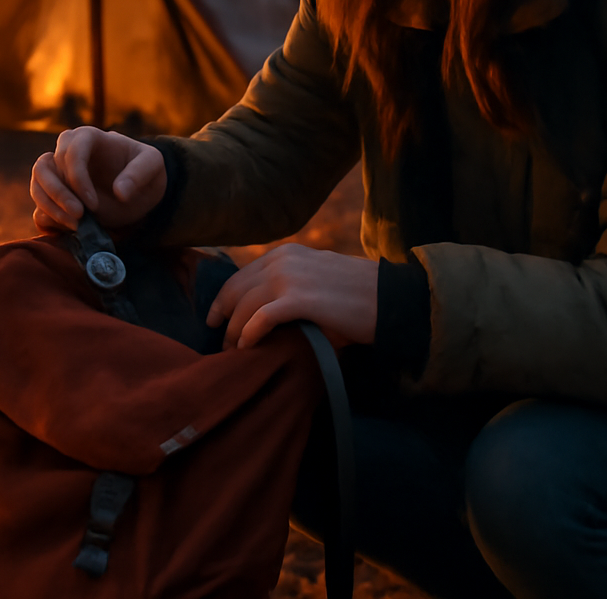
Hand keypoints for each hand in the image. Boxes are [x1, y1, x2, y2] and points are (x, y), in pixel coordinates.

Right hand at [30, 128, 166, 232]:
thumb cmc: (145, 171)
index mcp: (88, 137)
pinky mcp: (55, 199)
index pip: (70, 152)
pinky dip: (48, 221)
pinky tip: (69, 231)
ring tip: (76, 227)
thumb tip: (120, 193)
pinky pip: (39, 208)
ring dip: (50, 208)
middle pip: (44, 168)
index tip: (93, 204)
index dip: (77, 178)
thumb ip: (139, 174)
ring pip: (37, 186)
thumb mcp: (153, 165)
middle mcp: (65, 152)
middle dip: (58, 195)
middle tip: (79, 217)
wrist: (140, 191)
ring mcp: (57, 175)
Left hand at [205, 243, 377, 350]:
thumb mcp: (318, 278)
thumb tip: (263, 314)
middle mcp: (283, 259)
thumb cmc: (358, 296)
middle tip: (219, 342)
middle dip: (223, 317)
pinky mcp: (299, 299)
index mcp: (287, 253)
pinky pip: (260, 319)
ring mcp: (290, 277)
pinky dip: (249, 335)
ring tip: (233, 353)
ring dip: (234, 332)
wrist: (390, 299)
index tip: (216, 318)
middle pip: (236, 289)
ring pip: (244, 306)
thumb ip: (292, 286)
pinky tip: (247, 348)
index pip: (242, 275)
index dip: (224, 299)